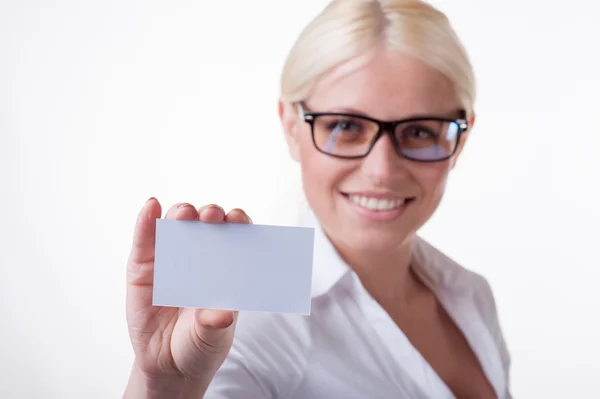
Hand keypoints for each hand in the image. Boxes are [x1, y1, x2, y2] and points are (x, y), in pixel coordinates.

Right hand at [125, 199, 250, 388]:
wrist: (168, 367)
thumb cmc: (199, 345)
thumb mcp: (211, 338)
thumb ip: (215, 325)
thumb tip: (222, 315)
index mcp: (224, 268)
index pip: (234, 236)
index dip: (238, 223)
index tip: (239, 219)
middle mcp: (200, 257)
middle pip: (207, 225)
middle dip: (211, 214)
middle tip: (212, 216)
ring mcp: (170, 259)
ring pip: (177, 226)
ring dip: (181, 213)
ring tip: (184, 214)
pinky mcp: (142, 268)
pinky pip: (144, 240)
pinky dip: (146, 221)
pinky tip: (151, 206)